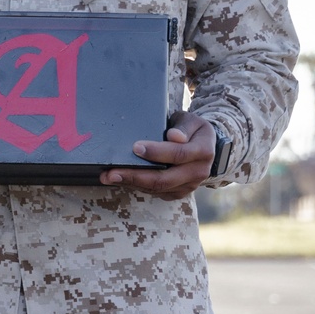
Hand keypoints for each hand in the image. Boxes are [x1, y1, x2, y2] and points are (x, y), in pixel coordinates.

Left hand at [99, 113, 215, 198]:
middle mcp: (198, 172)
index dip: (156, 152)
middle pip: (164, 179)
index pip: (178, 154)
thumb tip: (174, 136)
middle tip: (112, 172)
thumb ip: (183, 127)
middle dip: (135, 176)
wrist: (206, 148)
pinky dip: (136, 186)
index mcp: (203, 151)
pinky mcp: (178, 193)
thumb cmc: (192, 130)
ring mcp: (188, 186)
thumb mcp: (191, 121)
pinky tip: (121, 180)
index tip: (135, 147)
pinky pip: (155, 193)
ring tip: (108, 177)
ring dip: (131, 184)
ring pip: (157, 189)